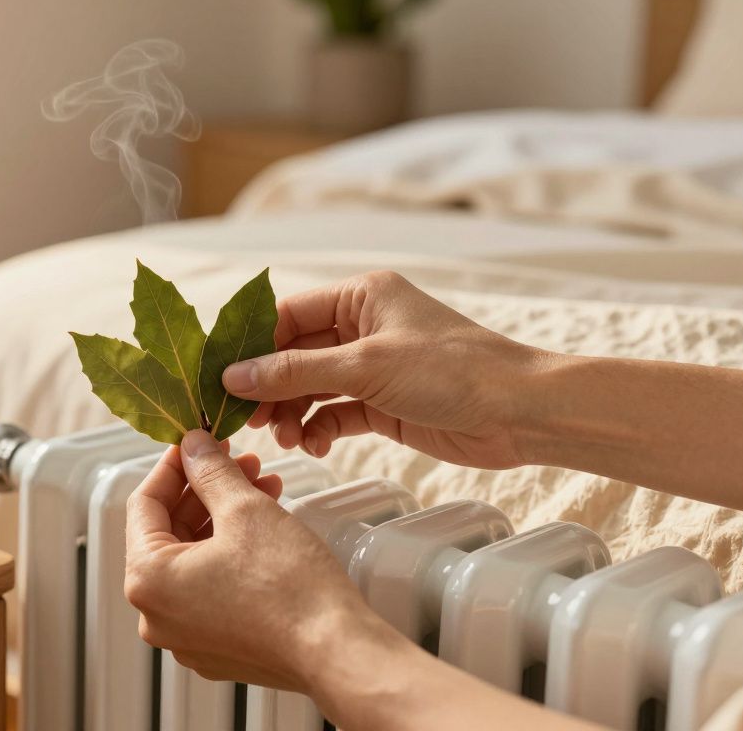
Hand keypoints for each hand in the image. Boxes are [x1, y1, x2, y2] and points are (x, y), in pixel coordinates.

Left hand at [124, 428, 403, 691]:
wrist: (336, 652)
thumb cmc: (291, 591)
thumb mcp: (245, 509)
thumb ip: (210, 471)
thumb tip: (193, 448)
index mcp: (148, 581)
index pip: (144, 505)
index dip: (174, 466)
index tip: (195, 444)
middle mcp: (156, 616)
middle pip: (169, 533)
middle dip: (206, 491)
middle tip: (237, 462)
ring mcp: (186, 637)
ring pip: (194, 559)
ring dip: (224, 518)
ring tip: (263, 488)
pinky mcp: (217, 648)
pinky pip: (211, 588)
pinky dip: (231, 555)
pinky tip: (264, 528)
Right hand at [223, 271, 548, 468]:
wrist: (520, 414)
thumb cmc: (454, 371)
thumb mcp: (366, 366)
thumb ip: (295, 372)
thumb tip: (235, 376)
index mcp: (360, 296)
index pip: (286, 315)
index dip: (252, 347)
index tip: (222, 378)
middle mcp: (362, 326)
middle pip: (293, 354)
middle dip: (269, 388)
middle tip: (247, 420)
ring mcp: (371, 367)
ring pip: (309, 388)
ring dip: (291, 414)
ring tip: (284, 439)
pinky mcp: (382, 404)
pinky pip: (333, 414)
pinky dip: (318, 429)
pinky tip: (314, 446)